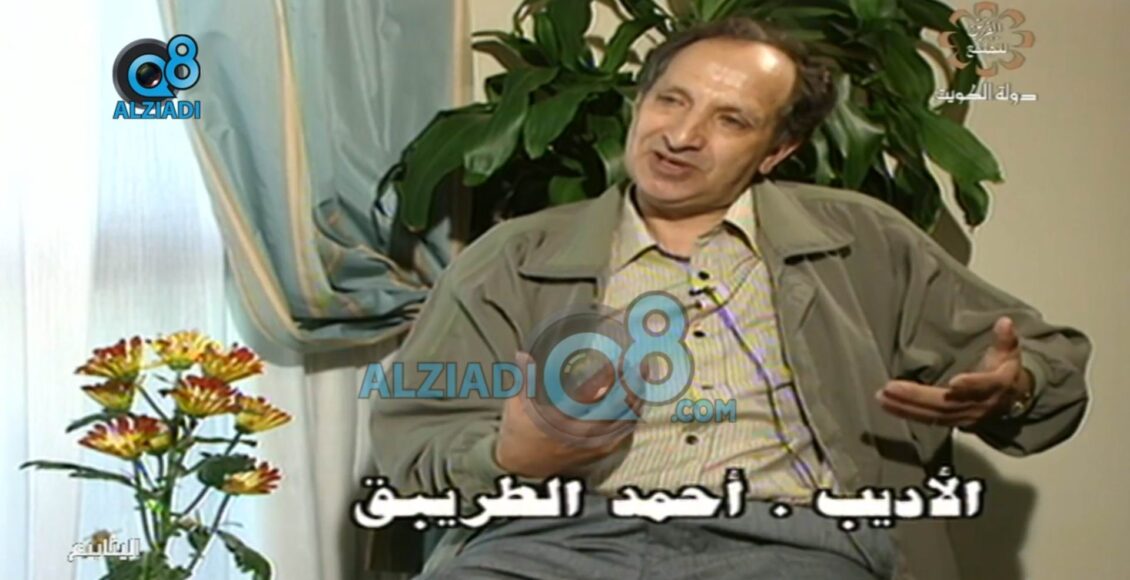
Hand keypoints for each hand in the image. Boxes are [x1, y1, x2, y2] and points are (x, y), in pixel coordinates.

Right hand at [494, 351, 643, 478]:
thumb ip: (524, 378)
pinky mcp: (600, 451)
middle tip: (641, 362)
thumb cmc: (519, 432)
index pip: (593, 396)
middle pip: (617, 407)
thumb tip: (522, 354)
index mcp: (561, 420)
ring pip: (625, 420)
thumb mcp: (516, 405)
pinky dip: (634, 413)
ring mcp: (593, 445)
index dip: (610, 378)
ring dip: (637, 396)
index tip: (619, 360)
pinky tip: (639, 398)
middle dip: (632, 383)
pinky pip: (624, 431)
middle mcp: (581, 434)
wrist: (523, 468)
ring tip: (644, 375)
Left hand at [876, 316, 1032, 427]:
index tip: (953, 383)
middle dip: (918, 398)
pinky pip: (929, 420)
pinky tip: (888, 405)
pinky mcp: (952, 422)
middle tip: (890, 388)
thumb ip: (1005, 338)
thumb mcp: (1010, 353)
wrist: (1012, 400)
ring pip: (934, 415)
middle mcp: (979, 405)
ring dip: (906, 407)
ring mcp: (964, 417)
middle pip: (947, 404)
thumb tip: (1005, 321)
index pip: (984, 386)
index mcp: (996, 386)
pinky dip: (907, 414)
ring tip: (882, 397)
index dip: (971, 385)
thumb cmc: (1006, 371)